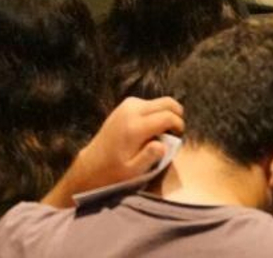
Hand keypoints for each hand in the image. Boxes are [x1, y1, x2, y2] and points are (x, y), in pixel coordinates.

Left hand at [41, 97, 183, 207]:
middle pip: (166, 102)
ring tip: (162, 133)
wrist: (93, 162)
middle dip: (177, 115)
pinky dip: (156, 112)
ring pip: (159, 101)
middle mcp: (132, 111)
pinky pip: (149, 103)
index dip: (179, 125)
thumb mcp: (134, 171)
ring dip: (165, 113)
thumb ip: (150, 157)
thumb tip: (163, 144)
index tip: (179, 137)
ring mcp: (127, 105)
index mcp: (135, 127)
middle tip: (175, 132)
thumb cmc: (115, 171)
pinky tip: (151, 128)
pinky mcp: (125, 105)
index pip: (167, 116)